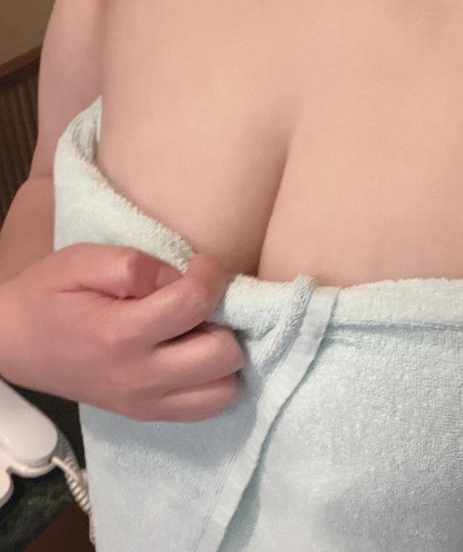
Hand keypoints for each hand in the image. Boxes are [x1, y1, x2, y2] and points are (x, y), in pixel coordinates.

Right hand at [0, 243, 244, 422]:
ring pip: (224, 390)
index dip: (210, 275)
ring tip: (199, 332)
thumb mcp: (79, 262)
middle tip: (201, 303)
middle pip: (224, 354)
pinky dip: (214, 381)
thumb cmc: (48, 298)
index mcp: (120, 334)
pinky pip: (208, 408)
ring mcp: (148, 403)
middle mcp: (141, 378)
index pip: (195, 303)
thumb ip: (133, 265)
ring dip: (223, 355)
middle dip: (226, 319)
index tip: (200, 265)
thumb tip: (180, 279)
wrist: (14, 346)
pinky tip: (194, 357)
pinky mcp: (150, 415)